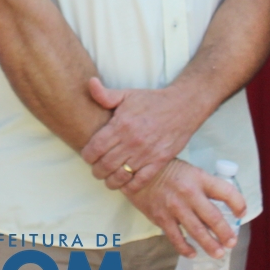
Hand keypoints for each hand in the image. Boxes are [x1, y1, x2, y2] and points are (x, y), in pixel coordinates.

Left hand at [81, 77, 206, 193]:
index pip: (95, 148)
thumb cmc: (152, 101)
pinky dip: (130, 187)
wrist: (182, 106)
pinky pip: (140, 181)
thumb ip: (105, 94)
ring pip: (120, 176)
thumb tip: (89, 83)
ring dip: (110, 181)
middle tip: (96, 170)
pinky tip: (125, 184)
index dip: (87, 156)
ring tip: (108, 179)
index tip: (88, 156)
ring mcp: (146, 153)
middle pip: (105, 165)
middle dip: (96, 171)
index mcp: (121, 125)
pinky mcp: (159, 162)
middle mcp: (132, 141)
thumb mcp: (127, 94)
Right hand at [125, 159, 245, 258]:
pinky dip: (185, 248)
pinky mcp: (161, 218)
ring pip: (197, 231)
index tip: (241, 213)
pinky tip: (192, 253)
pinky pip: (176, 238)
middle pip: (214, 217)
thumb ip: (205, 188)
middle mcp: (189, 193)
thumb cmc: (168, 171)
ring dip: (210, 245)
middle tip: (231, 243)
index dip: (238, 204)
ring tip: (218, 253)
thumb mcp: (190, 172)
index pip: (226, 191)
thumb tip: (223, 208)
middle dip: (225, 233)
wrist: (137, 172)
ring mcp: (175, 207)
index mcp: (200, 178)